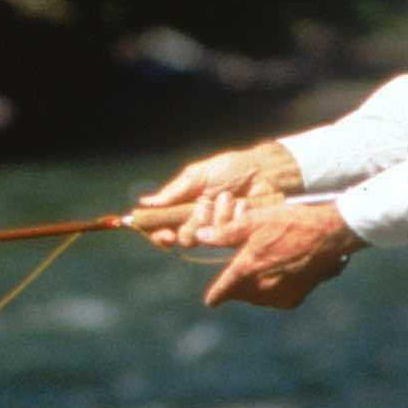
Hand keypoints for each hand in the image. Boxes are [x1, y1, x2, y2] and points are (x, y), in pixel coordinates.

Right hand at [137, 142, 297, 249]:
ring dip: (217, 215)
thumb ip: (174, 191)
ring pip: (207, 237)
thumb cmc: (229, 168)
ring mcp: (218, 229)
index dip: (159, 235)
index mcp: (183, 206)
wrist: (262, 170)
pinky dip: (235, 216)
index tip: (165, 235)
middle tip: (204, 205)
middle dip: (192, 225)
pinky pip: (229, 234)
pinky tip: (242, 202)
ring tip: (228, 196)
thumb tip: (145, 202)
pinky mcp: (237, 234)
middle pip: (184, 238)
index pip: (163, 227)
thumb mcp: (197, 175)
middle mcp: (199, 221)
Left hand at [200, 202, 361, 310]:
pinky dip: (273, 290)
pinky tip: (277, 276)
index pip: (222, 291)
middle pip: (240, 295)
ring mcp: (281, 295)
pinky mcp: (296, 297)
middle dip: (236, 286)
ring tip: (258, 273)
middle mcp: (262, 289)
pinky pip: (277, 298)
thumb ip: (224, 233)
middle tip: (239, 273)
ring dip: (254, 289)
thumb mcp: (253, 221)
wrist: (329, 234)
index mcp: (247, 271)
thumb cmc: (290, 223)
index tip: (211, 301)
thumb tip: (200, 236)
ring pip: (258, 298)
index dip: (215, 296)